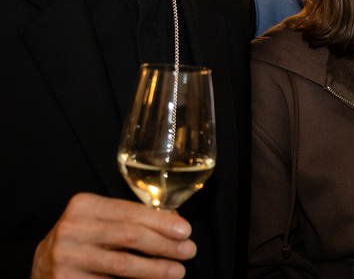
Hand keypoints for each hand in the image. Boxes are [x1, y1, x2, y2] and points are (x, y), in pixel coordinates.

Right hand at [31, 193, 195, 278]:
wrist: (43, 267)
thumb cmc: (82, 240)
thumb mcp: (101, 221)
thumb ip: (132, 218)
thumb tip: (174, 220)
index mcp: (84, 206)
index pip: (131, 212)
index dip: (162, 222)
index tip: (185, 231)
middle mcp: (72, 229)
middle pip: (130, 237)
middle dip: (165, 245)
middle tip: (188, 251)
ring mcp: (67, 258)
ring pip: (122, 264)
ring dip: (155, 269)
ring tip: (177, 271)